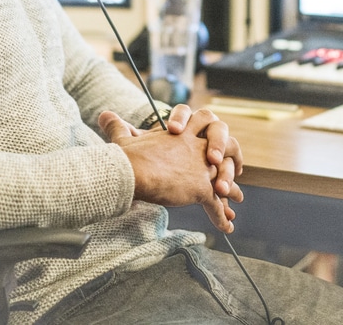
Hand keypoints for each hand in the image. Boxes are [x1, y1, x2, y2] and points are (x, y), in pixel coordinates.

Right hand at [99, 108, 243, 232]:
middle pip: (228, 146)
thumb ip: (118, 126)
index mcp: (183, 134)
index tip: (213, 145)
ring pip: (226, 178)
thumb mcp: (124, 137)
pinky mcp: (201, 188)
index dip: (212, 136)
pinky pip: (216, 205)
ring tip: (237, 201)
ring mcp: (202, 168)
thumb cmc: (128, 155)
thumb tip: (104, 115)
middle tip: (237, 168)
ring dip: (232, 191)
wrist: (133, 170)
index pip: (205, 127)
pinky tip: (226, 227)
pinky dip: (221, 217)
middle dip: (234, 157)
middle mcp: (197, 148)